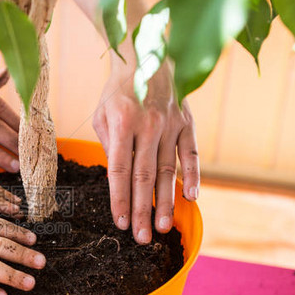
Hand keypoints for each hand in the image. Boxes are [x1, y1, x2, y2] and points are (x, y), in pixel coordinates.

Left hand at [92, 66, 199, 243]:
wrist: (148, 56)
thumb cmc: (118, 91)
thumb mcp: (102, 114)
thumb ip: (108, 146)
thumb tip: (118, 178)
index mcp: (122, 123)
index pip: (120, 170)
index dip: (119, 199)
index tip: (119, 222)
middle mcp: (148, 125)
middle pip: (144, 177)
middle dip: (141, 210)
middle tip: (140, 238)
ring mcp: (171, 124)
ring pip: (168, 171)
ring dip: (165, 202)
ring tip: (161, 228)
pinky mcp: (187, 123)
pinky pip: (191, 154)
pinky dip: (192, 177)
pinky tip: (191, 198)